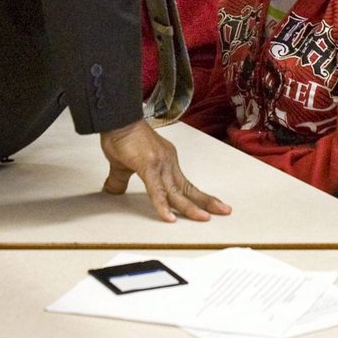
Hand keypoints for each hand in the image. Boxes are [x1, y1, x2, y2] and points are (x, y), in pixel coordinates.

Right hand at [99, 119, 230, 222]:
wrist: (116, 119)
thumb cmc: (121, 136)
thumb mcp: (122, 165)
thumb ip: (121, 179)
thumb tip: (113, 190)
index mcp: (166, 162)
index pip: (185, 185)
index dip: (198, 197)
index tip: (211, 206)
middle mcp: (168, 163)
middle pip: (188, 189)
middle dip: (206, 202)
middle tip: (224, 212)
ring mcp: (160, 164)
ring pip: (178, 192)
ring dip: (191, 207)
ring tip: (204, 218)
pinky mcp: (148, 166)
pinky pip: (157, 191)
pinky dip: (163, 205)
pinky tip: (169, 217)